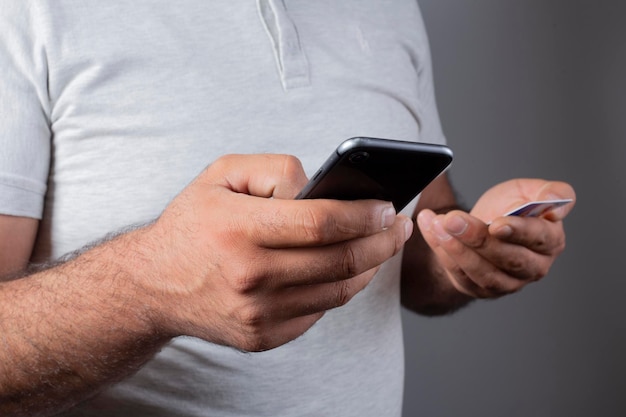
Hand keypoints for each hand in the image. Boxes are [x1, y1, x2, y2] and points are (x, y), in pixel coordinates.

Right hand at [139, 154, 412, 350]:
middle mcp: (249, 276)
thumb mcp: (222, 174)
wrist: (153, 284)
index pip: (321, 223)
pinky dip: (340, 288)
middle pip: (339, 260)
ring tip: (382, 245)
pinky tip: (347, 268)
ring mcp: (256, 314)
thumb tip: (323, 188)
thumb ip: (276, 171)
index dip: (364, 215)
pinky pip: (318, 311)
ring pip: (337, 290)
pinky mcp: (261, 336)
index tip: (387, 207)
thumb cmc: (193, 223)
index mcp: (238, 230)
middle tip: (399, 225)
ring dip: (370, 267)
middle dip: (381, 241)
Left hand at [416, 179, 574, 298]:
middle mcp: (533, 267)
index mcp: (550, 241)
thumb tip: (555, 203)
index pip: (538, 238)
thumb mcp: (528, 191)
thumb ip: (550, 192)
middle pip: (508, 258)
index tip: (497, 224)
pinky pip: (460, 274)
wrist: (481, 226)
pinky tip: (431, 230)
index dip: (518, 231)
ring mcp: (507, 283)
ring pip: (482, 271)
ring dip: (456, 248)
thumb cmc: (508, 208)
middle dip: (478, 239)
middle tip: (453, 220)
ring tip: (438, 224)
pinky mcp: (481, 289)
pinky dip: (441, 251)